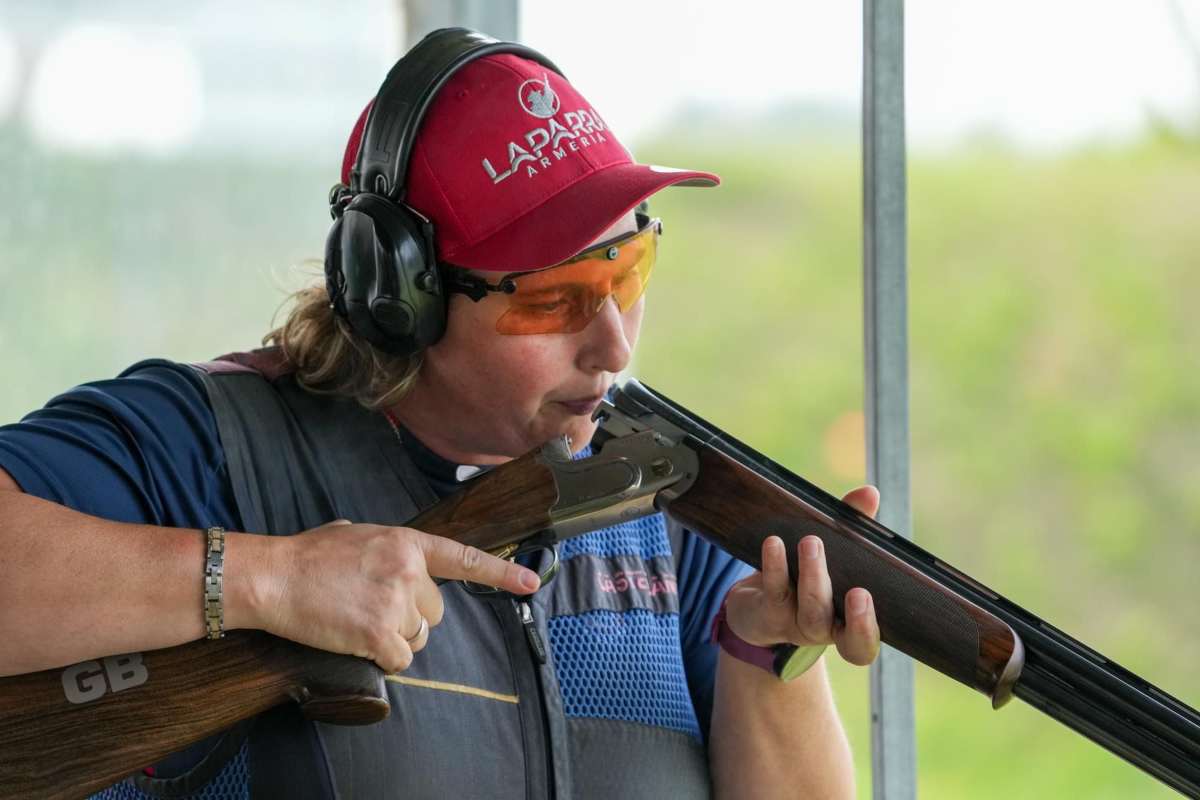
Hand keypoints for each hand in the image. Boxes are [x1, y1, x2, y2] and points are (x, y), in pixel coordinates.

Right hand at [254, 520, 539, 673]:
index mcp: (407, 544)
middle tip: (372, 607)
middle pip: (435, 612)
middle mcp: (409, 572)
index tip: (532, 582)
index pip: (463, 560)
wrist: (273, 576)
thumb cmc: (308, 556)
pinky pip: (398, 659)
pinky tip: (356, 641)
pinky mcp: (377, 634)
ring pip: (417, 637)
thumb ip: (387, 548)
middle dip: (411, 616)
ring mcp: (395, 604)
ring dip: (394, 637)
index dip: (501, 573)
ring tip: (358, 620)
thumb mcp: (357, 535)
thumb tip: (392, 562)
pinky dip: (381, 658)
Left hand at [722, 485, 881, 666]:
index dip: (866, 629)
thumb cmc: (806, 576)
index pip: (861, 644)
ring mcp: (792, 624)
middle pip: (834, 625)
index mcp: (846, 623)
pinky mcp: (766, 612)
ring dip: (812, 575)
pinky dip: (775, 564)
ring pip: (808, 609)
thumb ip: (854, 525)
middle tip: (859, 590)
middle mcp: (821, 629)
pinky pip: (774, 591)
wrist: (757, 606)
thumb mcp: (834, 553)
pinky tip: (774, 542)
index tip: (868, 599)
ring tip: (812, 542)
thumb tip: (870, 493)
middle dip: (849, 612)